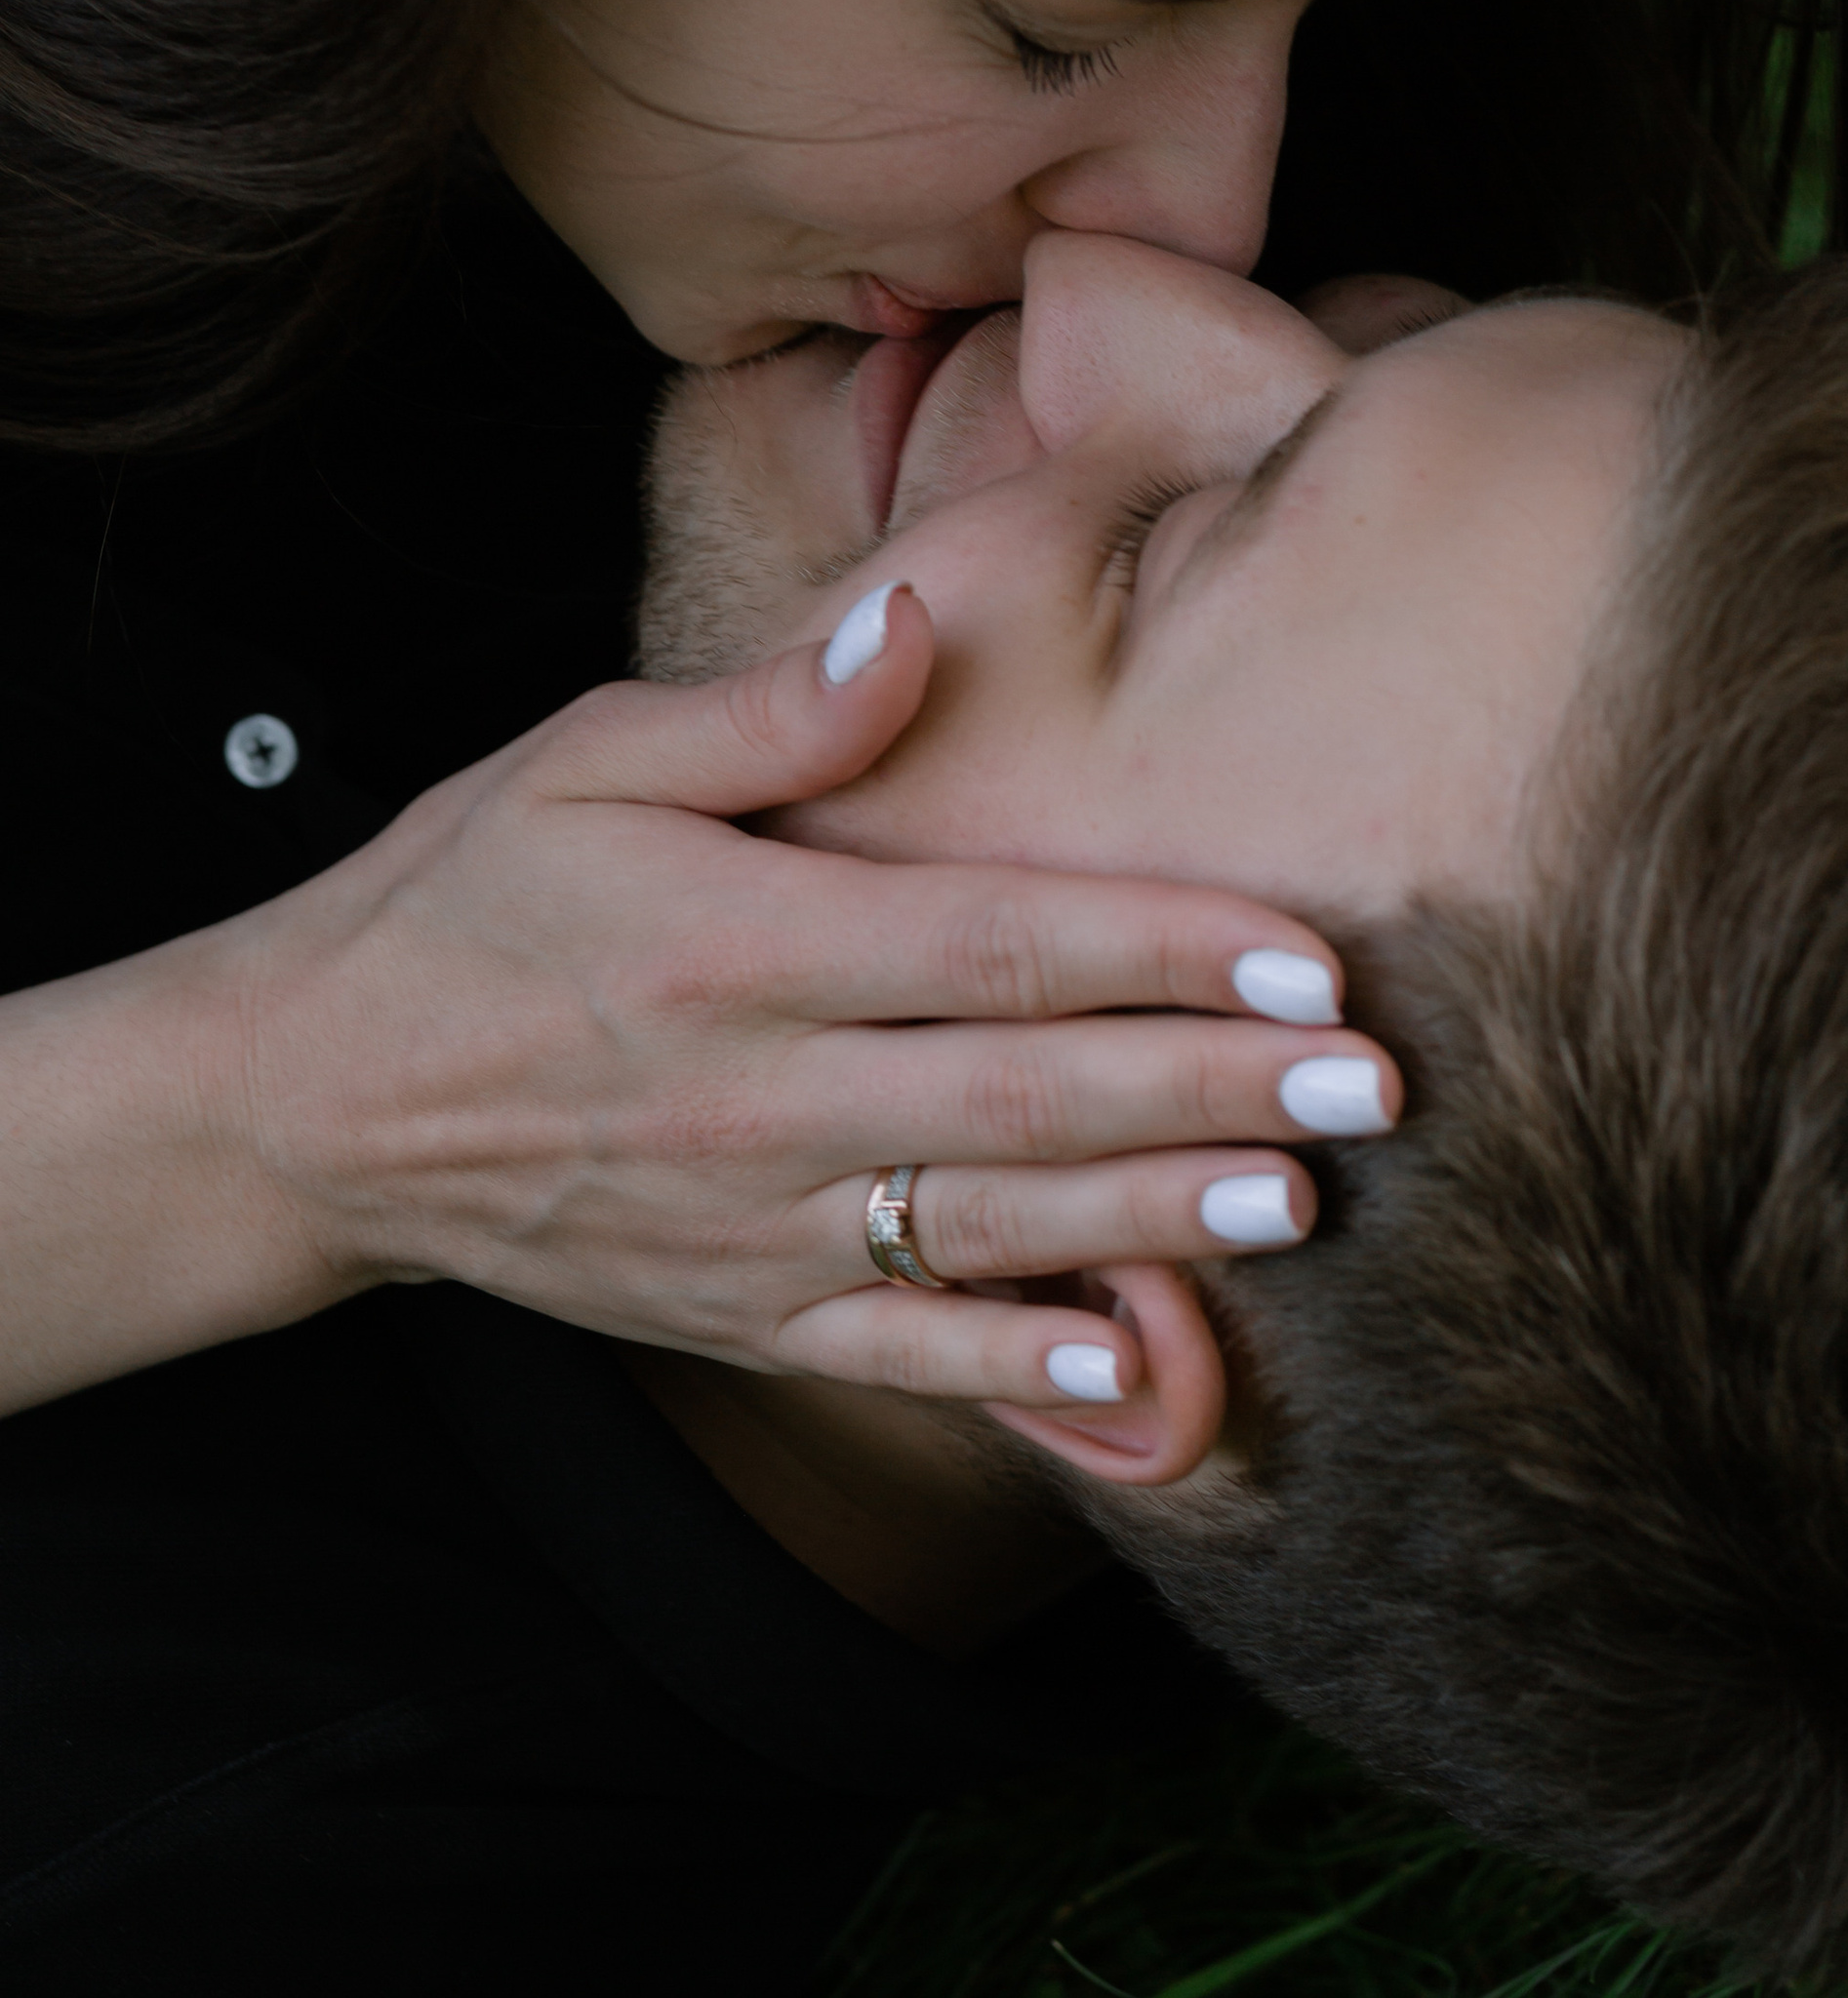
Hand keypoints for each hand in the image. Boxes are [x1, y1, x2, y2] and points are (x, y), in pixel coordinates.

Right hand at [215, 589, 1395, 1409]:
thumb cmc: (474, 895)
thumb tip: (911, 628)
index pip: (996, 942)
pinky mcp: (733, 1315)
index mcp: (741, 946)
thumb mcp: (588, 762)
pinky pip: (896, 1354)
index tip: (1308, 950)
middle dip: (1216, 1087)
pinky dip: (1016, 1369)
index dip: (1164, 948)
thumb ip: (767, 713)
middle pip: (1029, 1090)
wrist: (317, 1098)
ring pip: (991, 1226)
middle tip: (1379, 1085)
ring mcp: (751, 1226)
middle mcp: (760, 1097)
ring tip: (1304, 1206)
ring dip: (1157, 1221)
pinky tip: (1139, 1368)